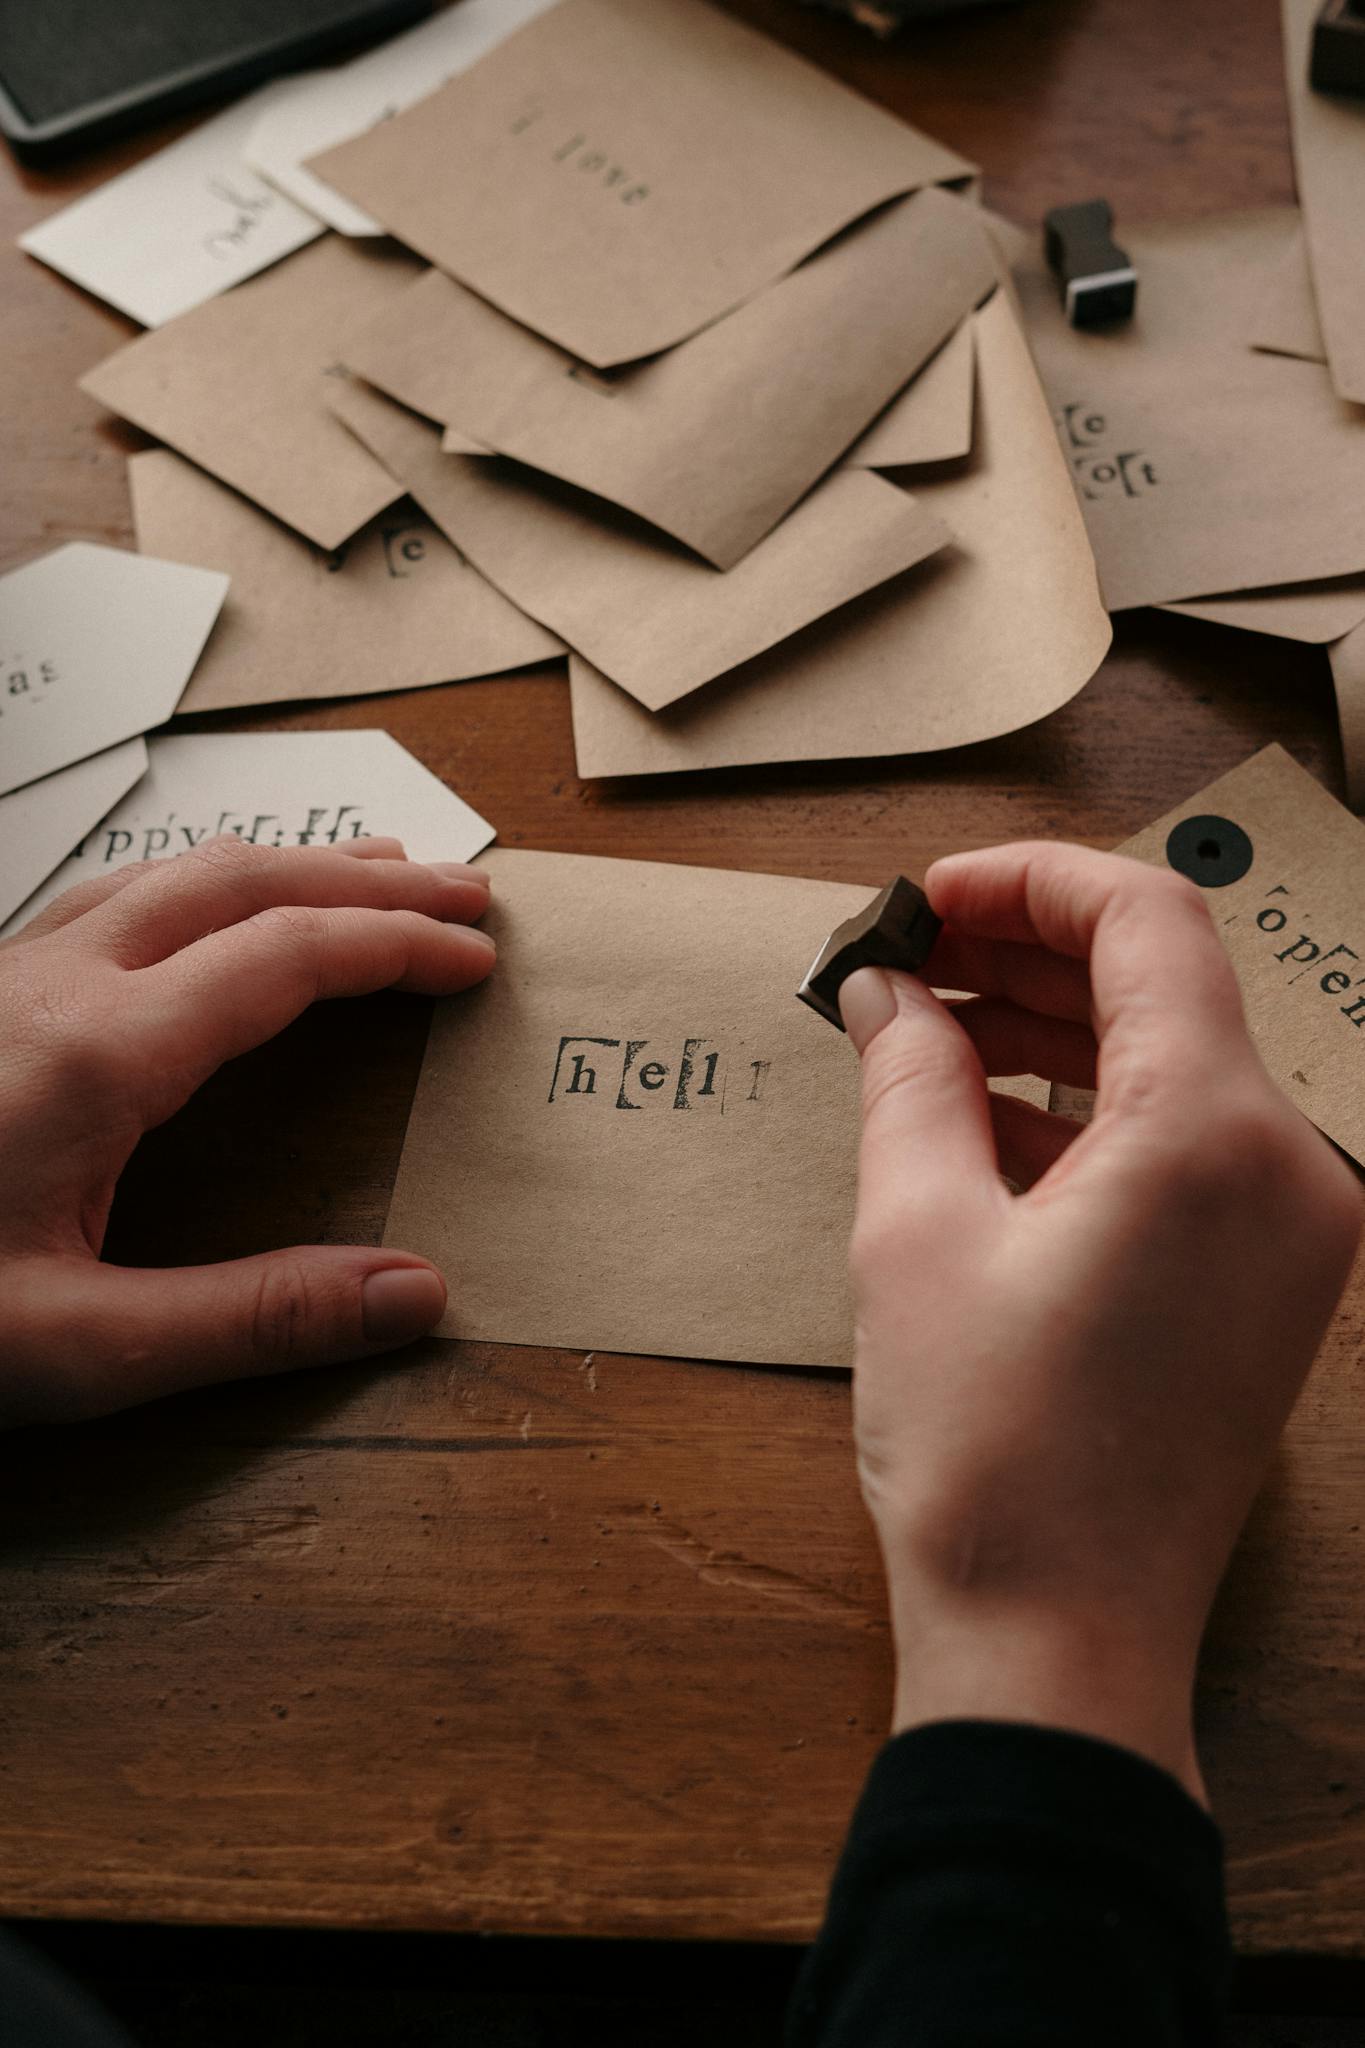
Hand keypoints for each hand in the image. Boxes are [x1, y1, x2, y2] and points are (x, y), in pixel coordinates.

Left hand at [0, 835, 494, 1426]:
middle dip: (368, 880)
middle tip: (466, 893)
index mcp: (100, 1054)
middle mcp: (54, 982)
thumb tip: (416, 1293)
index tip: (477, 958)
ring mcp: (6, 972)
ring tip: (373, 879)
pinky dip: (210, 886)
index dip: (397, 947)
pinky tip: (219, 919)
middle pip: (242, 880)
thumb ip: (256, 1319)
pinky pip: (116, 896)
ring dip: (289, 865)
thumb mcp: (80, 1350)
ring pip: (173, 871)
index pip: (287, 956)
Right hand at [840, 842, 1361, 1799]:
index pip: (1146, 920)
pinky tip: (980, 1119)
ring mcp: (1292, 1231)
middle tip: (906, 959)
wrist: (1060, 1645)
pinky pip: (1185, 1147)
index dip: (1026, 882)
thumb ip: (908, 1076)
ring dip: (1053, 1031)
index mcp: (1212, 1133)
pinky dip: (1088, 1114)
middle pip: (1166, 985)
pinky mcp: (1269, 1284)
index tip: (924, 897)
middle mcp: (1287, 1167)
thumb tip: (888, 989)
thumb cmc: (990, 1455)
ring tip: (924, 1029)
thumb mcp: (914, 1232)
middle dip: (1028, 952)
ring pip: (1174, 1063)